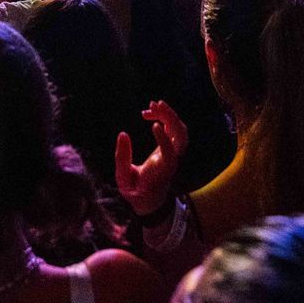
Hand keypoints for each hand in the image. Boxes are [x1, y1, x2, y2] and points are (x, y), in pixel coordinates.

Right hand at [114, 100, 187, 215]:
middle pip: (182, 137)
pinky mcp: (171, 147)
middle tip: (154, 104)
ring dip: (169, 115)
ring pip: (181, 131)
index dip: (165, 139)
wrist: (150, 199)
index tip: (154, 125)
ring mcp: (174, 153)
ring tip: (151, 105)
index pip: (170, 153)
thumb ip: (122, 158)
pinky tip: (150, 113)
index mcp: (161, 170)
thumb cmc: (135, 190)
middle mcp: (172, 160)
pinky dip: (165, 118)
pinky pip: (174, 129)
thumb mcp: (123, 179)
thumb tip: (123, 134)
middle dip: (172, 118)